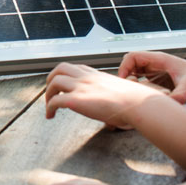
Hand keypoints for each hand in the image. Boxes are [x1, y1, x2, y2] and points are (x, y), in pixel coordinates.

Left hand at [45, 62, 163, 127]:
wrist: (138, 104)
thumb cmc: (136, 103)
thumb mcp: (124, 93)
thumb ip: (117, 96)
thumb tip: (122, 109)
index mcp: (98, 75)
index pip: (77, 68)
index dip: (67, 75)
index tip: (64, 85)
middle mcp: (87, 78)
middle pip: (60, 68)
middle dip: (51, 79)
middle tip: (50, 92)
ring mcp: (81, 87)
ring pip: (54, 81)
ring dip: (47, 93)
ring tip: (48, 106)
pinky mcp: (77, 100)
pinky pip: (55, 101)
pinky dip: (49, 108)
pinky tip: (51, 116)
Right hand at [117, 51, 185, 104]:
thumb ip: (176, 97)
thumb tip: (164, 106)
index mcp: (160, 59)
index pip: (132, 56)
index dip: (124, 67)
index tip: (123, 82)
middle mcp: (155, 63)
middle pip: (131, 63)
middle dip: (125, 76)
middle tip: (129, 91)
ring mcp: (156, 70)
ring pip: (135, 72)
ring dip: (131, 82)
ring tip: (135, 95)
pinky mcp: (158, 78)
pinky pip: (142, 79)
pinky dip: (138, 87)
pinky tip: (143, 97)